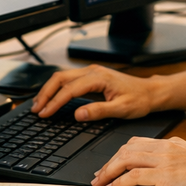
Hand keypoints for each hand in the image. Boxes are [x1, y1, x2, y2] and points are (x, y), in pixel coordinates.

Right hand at [31, 65, 158, 121]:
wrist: (149, 92)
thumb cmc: (138, 100)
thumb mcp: (121, 109)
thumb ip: (99, 111)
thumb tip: (78, 114)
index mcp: (99, 78)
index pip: (69, 89)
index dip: (54, 102)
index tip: (44, 113)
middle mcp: (93, 71)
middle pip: (60, 78)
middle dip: (45, 93)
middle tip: (36, 110)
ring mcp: (91, 72)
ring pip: (62, 76)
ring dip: (49, 89)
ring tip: (38, 104)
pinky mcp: (91, 76)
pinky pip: (68, 79)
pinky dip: (56, 88)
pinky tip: (51, 97)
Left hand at [91, 135, 185, 185]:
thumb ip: (179, 160)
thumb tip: (168, 171)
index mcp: (173, 143)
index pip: (138, 143)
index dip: (121, 153)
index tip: (112, 164)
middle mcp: (166, 147)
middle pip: (127, 148)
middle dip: (110, 162)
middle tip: (99, 175)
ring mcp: (165, 160)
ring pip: (127, 159)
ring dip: (109, 172)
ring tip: (100, 184)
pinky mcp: (166, 175)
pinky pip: (134, 176)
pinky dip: (119, 183)